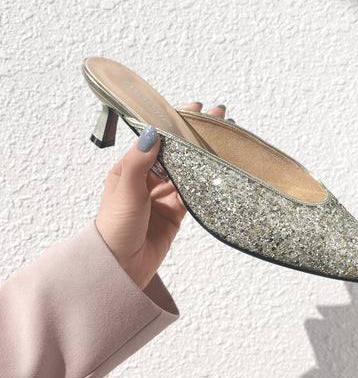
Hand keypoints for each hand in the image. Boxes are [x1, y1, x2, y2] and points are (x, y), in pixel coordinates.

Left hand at [95, 102, 227, 288]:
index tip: (195, 110)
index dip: (175, 123)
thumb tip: (152, 131)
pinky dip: (204, 182)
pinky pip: (193, 192)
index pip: (157, 138)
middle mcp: (148, 178)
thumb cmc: (114, 227)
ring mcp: (163, 195)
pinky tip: (218, 170)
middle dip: (195, 136)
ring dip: (203, 156)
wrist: (120, 267)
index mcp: (131, 167)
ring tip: (223, 142)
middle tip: (218, 121)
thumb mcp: (125, 189)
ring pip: (187, 170)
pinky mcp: (175, 211)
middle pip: (176, 151)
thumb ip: (139, 161)